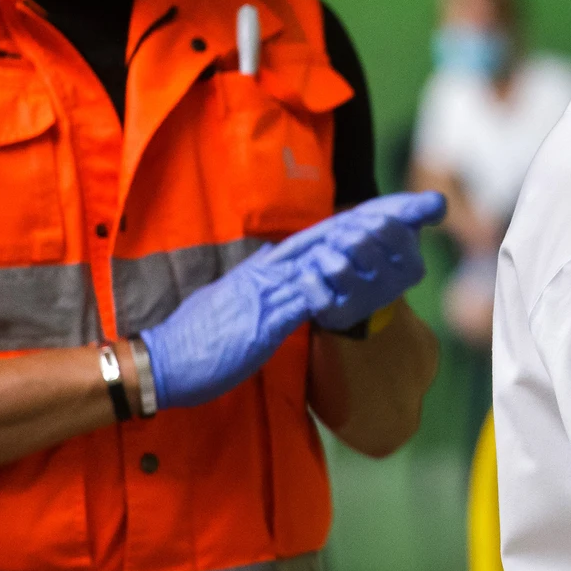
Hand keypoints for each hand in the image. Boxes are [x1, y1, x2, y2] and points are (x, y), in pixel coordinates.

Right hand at [139, 191, 445, 408]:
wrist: (162, 363)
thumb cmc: (198, 340)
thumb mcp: (234, 303)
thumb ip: (260, 287)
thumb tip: (277, 275)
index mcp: (263, 269)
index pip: (316, 239)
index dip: (352, 224)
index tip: (385, 213)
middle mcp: (267, 272)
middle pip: (327, 237)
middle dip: (369, 222)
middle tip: (408, 208)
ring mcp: (266, 293)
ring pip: (320, 259)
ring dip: (359, 244)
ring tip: (395, 228)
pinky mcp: (264, 320)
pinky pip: (305, 299)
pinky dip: (332, 286)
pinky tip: (359, 277)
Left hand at [296, 192, 446, 331]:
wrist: (332, 261)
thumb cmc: (368, 236)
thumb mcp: (396, 216)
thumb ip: (421, 208)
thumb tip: (439, 203)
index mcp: (412, 266)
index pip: (384, 226)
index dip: (365, 219)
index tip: (364, 227)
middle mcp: (392, 289)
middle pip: (358, 243)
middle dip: (342, 234)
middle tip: (342, 244)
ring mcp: (364, 305)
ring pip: (337, 266)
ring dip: (323, 254)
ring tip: (326, 259)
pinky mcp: (336, 317)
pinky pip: (316, 291)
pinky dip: (308, 278)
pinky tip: (314, 277)